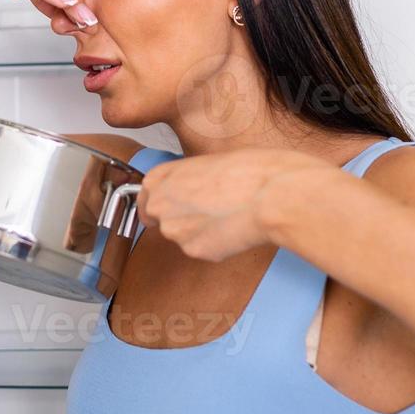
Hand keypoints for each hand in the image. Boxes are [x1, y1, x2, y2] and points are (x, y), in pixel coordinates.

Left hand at [136, 148, 332, 260]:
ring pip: (183, 236)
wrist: (270, 194)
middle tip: (211, 210)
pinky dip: (216, 244)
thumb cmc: (250, 170)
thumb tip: (192, 191)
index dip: (162, 203)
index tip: (172, 206)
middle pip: (162, 219)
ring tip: (228, 216)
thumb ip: (189, 180)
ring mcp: (174, 231)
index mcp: (159, 177)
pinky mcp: (194, 251)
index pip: (144, 198)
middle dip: (181, 219)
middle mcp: (159, 205)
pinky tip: (234, 230)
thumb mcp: (210, 162)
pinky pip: (202, 249)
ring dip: (200, 232)